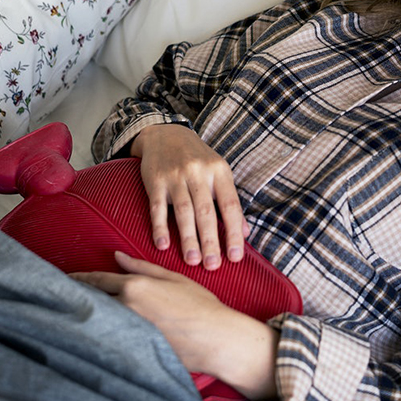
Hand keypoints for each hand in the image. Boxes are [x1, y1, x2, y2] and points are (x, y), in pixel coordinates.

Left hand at [71, 251, 277, 399]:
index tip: (66, 279)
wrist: (214, 337)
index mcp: (136, 286)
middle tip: (64, 296)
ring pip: (99, 320)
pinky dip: (102, 333)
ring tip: (77, 313)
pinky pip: (110, 337)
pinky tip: (96, 333)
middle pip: (93, 301)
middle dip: (79, 297)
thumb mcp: (173, 278)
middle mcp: (127, 307)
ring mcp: (128, 329)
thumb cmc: (200, 305)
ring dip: (88, 315)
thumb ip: (142, 267)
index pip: (98, 280)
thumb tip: (117, 256)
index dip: (79, 279)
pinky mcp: (132, 348)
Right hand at [130, 124, 248, 267]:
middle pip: (207, 212)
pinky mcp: (155, 180)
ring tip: (192, 261)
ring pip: (184, 212)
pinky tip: (163, 245)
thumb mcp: (219, 172)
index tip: (236, 257)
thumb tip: (245, 232)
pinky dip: (160, 227)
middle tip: (212, 266)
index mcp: (219, 172)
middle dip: (210, 241)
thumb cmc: (197, 158)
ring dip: (188, 238)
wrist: (165, 134)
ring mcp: (176, 176)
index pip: (230, 206)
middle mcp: (199, 173)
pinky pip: (157, 207)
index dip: (234, 233)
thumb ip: (230, 201)